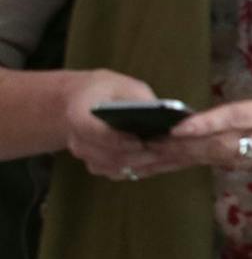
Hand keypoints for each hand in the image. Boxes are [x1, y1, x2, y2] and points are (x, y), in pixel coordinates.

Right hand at [62, 70, 187, 182]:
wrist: (81, 100)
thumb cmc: (106, 90)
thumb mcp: (124, 86)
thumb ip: (140, 99)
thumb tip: (164, 115)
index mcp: (78, 115)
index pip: (96, 133)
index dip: (119, 140)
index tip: (141, 141)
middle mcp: (78, 140)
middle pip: (109, 155)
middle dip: (138, 155)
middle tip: (164, 152)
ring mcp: (86, 156)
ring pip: (115, 167)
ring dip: (141, 164)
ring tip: (166, 157)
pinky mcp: (97, 165)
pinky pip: (119, 172)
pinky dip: (139, 168)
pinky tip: (160, 161)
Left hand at [170, 76, 251, 175]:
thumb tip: (242, 110)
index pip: (236, 119)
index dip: (202, 125)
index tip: (173, 128)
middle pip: (225, 147)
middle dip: (186, 148)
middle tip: (152, 148)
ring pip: (232, 160)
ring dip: (198, 158)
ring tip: (164, 157)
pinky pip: (249, 164)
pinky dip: (223, 159)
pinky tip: (201, 158)